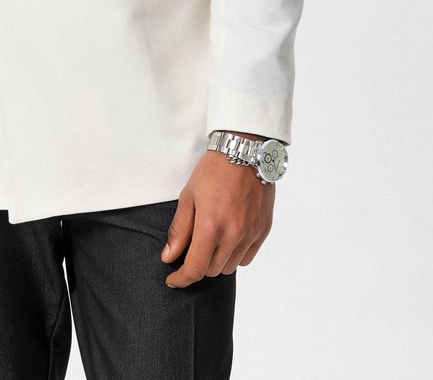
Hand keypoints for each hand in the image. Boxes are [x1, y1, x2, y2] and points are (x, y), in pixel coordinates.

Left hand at [160, 151, 274, 287]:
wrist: (244, 152)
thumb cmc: (213, 171)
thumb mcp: (188, 196)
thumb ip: (179, 230)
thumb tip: (169, 257)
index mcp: (211, 226)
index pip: (195, 269)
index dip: (181, 279)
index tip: (173, 280)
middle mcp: (233, 234)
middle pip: (212, 270)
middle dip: (197, 266)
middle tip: (190, 252)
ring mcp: (251, 234)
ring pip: (230, 266)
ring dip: (216, 261)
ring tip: (210, 242)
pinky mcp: (263, 230)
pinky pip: (246, 258)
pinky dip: (234, 255)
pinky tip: (227, 239)